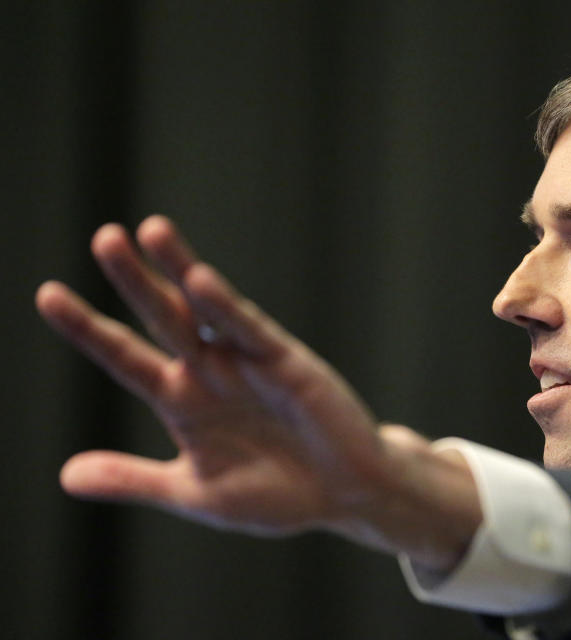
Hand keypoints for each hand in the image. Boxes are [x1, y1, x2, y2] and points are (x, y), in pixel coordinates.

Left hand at [36, 216, 479, 567]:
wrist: (345, 496)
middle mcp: (209, 372)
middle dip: (133, 280)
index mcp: (183, 402)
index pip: (125, 358)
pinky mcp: (286, 361)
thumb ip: (134, 479)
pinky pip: (251, 330)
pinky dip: (226, 308)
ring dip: (179, 270)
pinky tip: (199, 282)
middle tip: (105, 238)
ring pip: (205, 309)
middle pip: (161, 318)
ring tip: (150, 230)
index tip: (48, 294)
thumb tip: (65, 476)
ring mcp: (247, 362)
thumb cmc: (278, 494)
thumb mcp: (196, 493)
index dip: (87, 329)